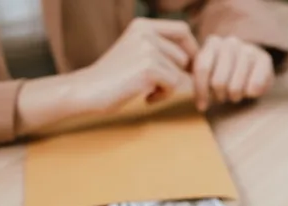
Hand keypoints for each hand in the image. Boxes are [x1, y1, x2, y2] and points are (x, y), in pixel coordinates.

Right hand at [72, 18, 199, 111]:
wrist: (88, 90)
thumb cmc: (114, 77)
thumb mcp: (137, 53)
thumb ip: (161, 49)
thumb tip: (199, 59)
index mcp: (143, 25)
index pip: (182, 30)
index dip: (191, 49)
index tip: (187, 68)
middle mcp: (146, 32)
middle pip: (184, 57)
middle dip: (176, 75)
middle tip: (155, 87)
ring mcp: (148, 49)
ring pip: (180, 73)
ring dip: (168, 87)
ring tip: (147, 91)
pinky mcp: (149, 68)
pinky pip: (174, 85)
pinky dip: (163, 96)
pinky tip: (145, 98)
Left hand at [193, 35, 274, 110]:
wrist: (255, 69)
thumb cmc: (227, 75)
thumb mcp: (209, 75)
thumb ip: (199, 80)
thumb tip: (198, 102)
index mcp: (213, 43)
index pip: (202, 68)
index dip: (201, 91)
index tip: (202, 107)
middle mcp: (230, 42)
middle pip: (218, 82)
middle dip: (219, 96)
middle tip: (223, 97)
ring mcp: (249, 49)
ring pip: (235, 87)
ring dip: (234, 97)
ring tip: (235, 95)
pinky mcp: (264, 59)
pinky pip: (254, 86)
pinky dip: (251, 94)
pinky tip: (250, 93)